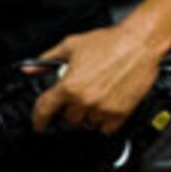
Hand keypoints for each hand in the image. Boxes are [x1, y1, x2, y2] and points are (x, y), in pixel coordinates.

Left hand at [32, 24, 163, 133]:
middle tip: (75, 101)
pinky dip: (103, 123)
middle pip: (67, 119)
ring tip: (91, 101)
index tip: (39, 125)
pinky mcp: (121, 112)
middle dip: (68, 111)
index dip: (38, 120)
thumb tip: (31, 68)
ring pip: (86, 125)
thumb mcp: (71, 45)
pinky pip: (106, 129)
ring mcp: (103, 108)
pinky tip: (103, 110)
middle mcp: (85, 100)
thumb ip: (48, 59)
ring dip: (85, 117)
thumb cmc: (110, 42)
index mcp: (69, 86)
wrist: (140, 43)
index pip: (44, 110)